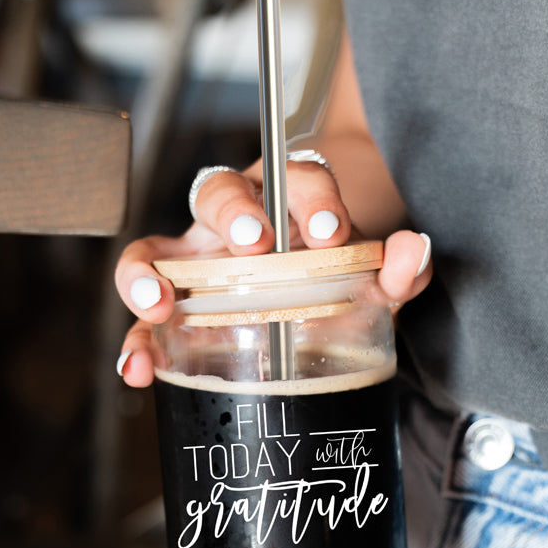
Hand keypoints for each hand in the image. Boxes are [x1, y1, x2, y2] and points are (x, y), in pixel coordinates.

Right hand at [113, 159, 431, 387]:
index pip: (290, 178)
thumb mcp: (364, 272)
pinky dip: (135, 343)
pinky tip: (136, 369)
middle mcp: (230, 220)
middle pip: (216, 192)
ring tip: (158, 304)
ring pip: (154, 248)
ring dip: (147, 273)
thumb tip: (412, 253)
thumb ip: (394, 268)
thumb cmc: (327, 271)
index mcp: (282, 200)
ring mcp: (194, 260)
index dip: (309, 198)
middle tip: (254, 243)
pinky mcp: (173, 305)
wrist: (302, 284)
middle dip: (232, 214)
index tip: (330, 232)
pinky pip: (143, 319)